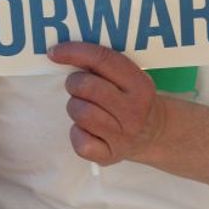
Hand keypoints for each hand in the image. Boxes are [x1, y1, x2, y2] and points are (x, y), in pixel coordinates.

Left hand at [47, 42, 164, 165]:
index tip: (53, 52)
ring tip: (85, 107)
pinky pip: (80, 142)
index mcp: (140, 84)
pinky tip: (87, 129)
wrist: (155, 133)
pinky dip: (77, 133)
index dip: (73, 52)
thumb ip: (102, 65)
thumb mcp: (128, 77)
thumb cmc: (130, 97)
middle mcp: (134, 110)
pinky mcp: (110, 156)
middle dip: (74, 83)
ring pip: (80, 112)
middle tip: (77, 86)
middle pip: (86, 86)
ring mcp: (123, 136)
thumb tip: (61, 53)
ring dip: (75, 107)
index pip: (102, 59)